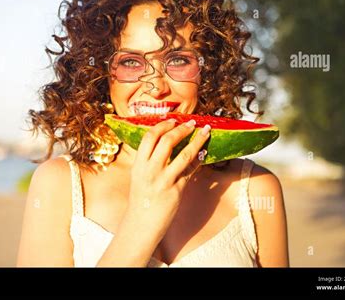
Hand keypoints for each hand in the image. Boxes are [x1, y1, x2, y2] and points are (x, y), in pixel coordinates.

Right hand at [125, 118, 210, 238]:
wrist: (142, 223)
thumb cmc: (141, 198)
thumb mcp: (138, 175)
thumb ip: (148, 160)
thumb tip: (165, 140)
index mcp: (139, 165)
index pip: (149, 137)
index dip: (162, 125)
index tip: (172, 120)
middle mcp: (150, 170)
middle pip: (168, 141)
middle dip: (182, 129)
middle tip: (192, 123)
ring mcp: (164, 180)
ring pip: (184, 154)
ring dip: (197, 140)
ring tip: (205, 132)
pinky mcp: (177, 190)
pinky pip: (191, 170)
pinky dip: (198, 160)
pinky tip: (203, 153)